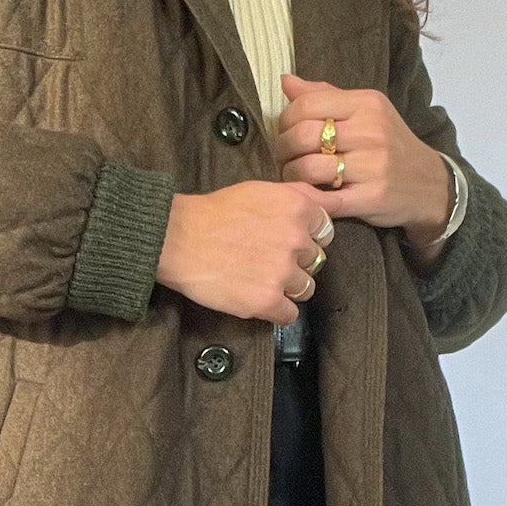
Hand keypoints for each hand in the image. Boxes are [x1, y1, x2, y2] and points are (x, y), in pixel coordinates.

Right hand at [155, 180, 336, 324]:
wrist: (178, 239)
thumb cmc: (213, 214)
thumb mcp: (259, 190)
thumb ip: (297, 195)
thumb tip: (328, 202)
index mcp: (297, 208)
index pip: (325, 231)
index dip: (307, 238)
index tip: (287, 242)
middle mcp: (296, 239)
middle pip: (315, 261)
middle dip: (295, 262)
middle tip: (265, 260)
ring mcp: (283, 272)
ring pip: (305, 289)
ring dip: (287, 288)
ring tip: (259, 279)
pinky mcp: (267, 300)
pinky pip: (289, 315)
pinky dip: (276, 311)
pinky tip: (258, 299)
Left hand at [274, 72, 454, 263]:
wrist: (428, 184)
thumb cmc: (388, 145)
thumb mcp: (364, 111)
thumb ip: (325, 96)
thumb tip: (286, 81)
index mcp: (366, 103)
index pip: (307, 104)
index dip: (285, 120)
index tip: (285, 132)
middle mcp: (371, 131)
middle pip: (303, 136)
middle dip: (283, 149)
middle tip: (284, 158)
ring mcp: (373, 166)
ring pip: (309, 168)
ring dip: (291, 175)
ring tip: (295, 176)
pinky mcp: (372, 198)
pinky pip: (325, 200)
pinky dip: (307, 198)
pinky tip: (306, 195)